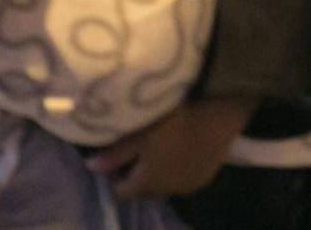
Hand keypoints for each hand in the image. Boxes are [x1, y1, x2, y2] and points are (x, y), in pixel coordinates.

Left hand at [86, 96, 253, 198]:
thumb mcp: (140, 133)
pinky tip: (179, 152)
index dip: (112, 177)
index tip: (113, 156)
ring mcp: (188, 187)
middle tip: (134, 151)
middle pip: (142, 191)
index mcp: (147, 183)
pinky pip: (182, 180)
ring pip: (164, 186)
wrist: (219, 118)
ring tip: (157, 150)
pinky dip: (176, 171)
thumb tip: (91, 168)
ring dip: (157, 174)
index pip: (120, 192)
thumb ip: (115, 154)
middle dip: (135, 176)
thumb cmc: (175, 122)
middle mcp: (167, 191)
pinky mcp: (204, 178)